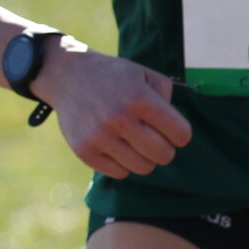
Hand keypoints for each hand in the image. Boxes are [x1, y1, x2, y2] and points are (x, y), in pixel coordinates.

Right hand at [34, 43, 191, 178]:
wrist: (68, 77)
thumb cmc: (114, 77)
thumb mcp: (145, 74)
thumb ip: (167, 98)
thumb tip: (173, 129)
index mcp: (140, 99)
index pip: (181, 134)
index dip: (180, 133)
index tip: (170, 128)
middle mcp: (119, 119)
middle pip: (163, 155)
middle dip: (164, 148)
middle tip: (153, 138)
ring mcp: (100, 137)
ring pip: (143, 168)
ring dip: (143, 157)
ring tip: (134, 143)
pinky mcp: (84, 151)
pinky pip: (119, 173)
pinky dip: (123, 164)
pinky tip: (117, 147)